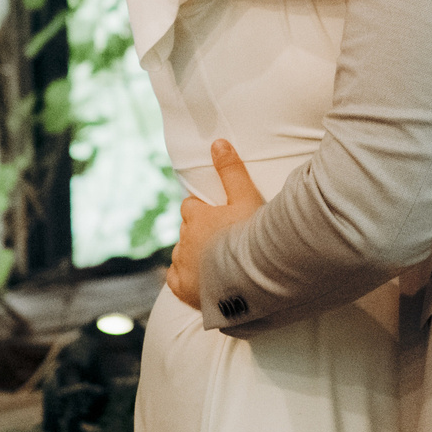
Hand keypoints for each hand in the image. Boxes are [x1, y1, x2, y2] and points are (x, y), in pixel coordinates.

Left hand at [166, 140, 264, 309]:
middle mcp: (184, 240)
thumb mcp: (248, 198)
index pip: (191, 207)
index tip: (219, 216)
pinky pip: (175, 278)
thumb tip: (218, 143)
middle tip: (223, 239)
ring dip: (193, 254)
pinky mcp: (183, 288)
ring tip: (216, 260)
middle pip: (187, 230)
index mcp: (196, 217)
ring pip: (181, 253)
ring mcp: (183, 265)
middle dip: (200, 232)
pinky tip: (200, 278)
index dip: (204, 211)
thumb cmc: (254, 236)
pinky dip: (185, 277)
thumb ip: (232, 171)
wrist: (256, 278)